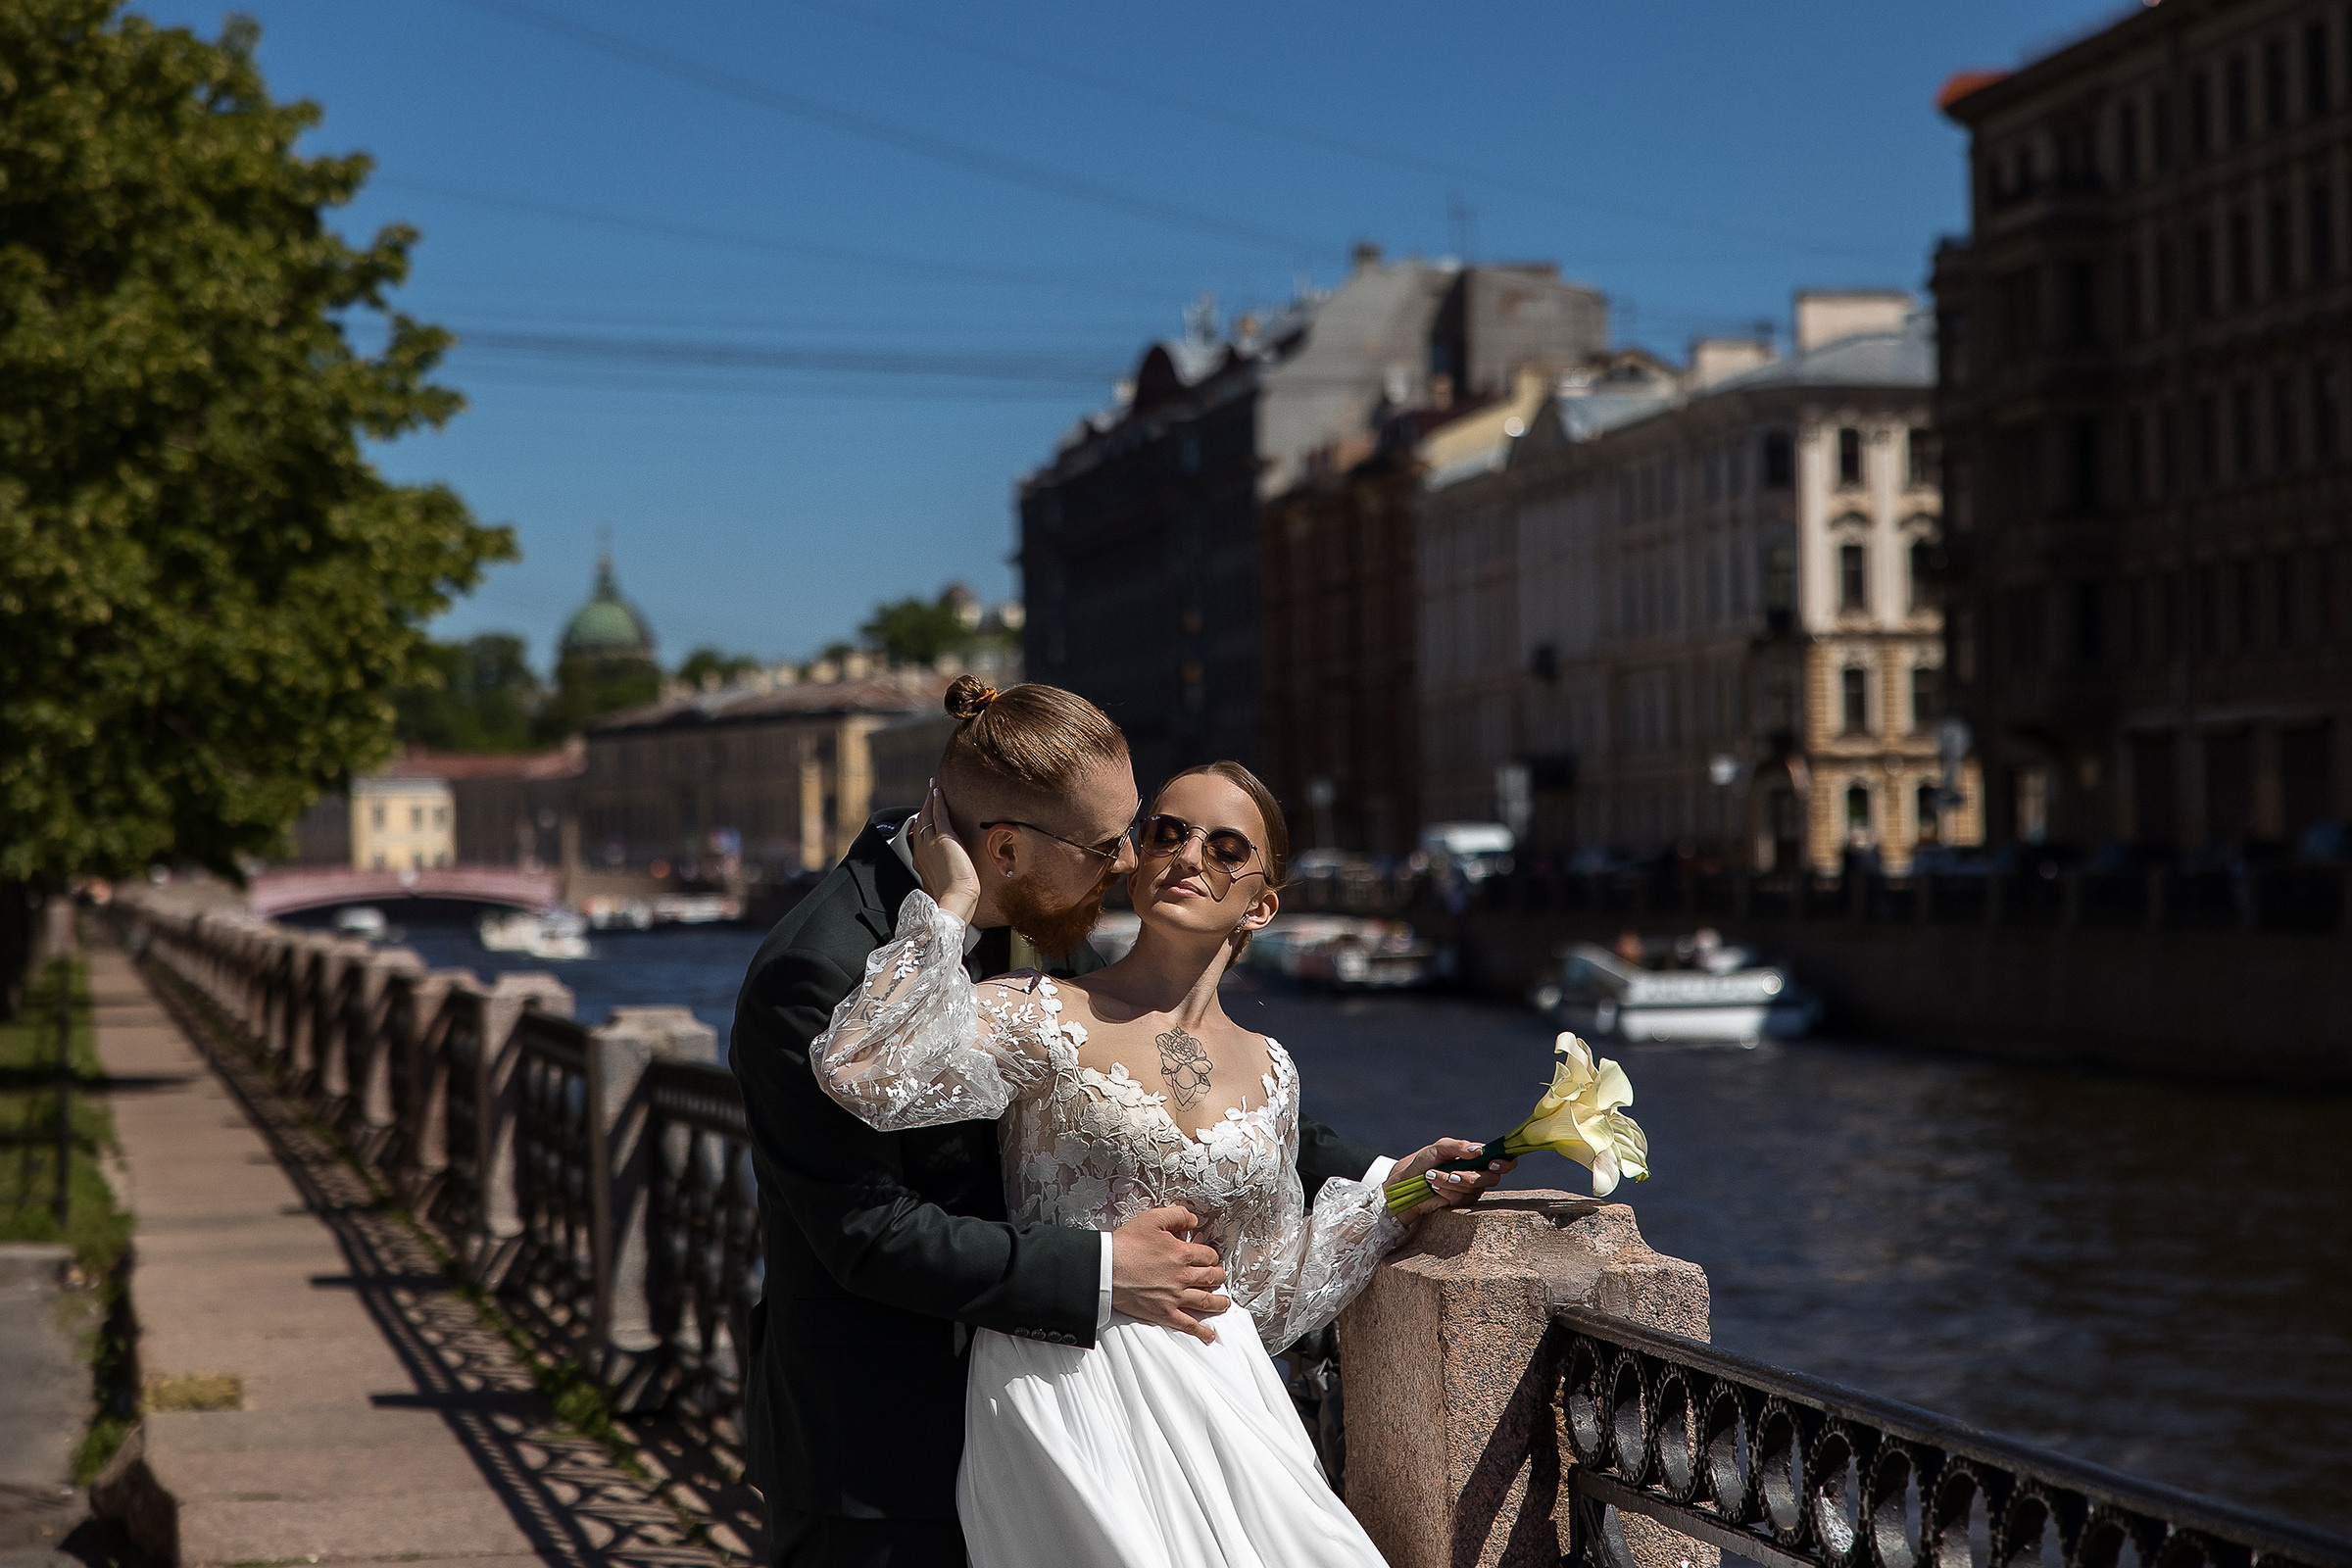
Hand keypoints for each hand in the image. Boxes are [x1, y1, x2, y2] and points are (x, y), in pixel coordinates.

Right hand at [911, 781, 980, 923]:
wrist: (954, 901)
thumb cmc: (953, 900)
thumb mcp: (944, 887)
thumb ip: (945, 879)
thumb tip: (954, 880)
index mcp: (920, 863)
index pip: (919, 838)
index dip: (922, 825)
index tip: (924, 816)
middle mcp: (922, 851)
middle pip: (921, 822)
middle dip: (924, 807)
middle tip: (929, 793)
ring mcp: (931, 843)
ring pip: (928, 815)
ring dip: (930, 799)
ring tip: (933, 786)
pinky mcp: (944, 838)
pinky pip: (939, 814)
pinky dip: (937, 801)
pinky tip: (939, 792)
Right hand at [1110, 1204, 1227, 1342]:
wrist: (1105, 1268)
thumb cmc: (1125, 1244)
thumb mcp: (1152, 1219)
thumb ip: (1177, 1215)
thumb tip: (1193, 1220)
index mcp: (1182, 1253)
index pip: (1208, 1256)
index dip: (1212, 1257)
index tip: (1210, 1259)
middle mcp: (1183, 1276)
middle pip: (1211, 1278)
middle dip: (1218, 1277)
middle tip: (1219, 1278)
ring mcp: (1175, 1296)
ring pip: (1206, 1301)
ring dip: (1219, 1302)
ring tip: (1224, 1303)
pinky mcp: (1164, 1313)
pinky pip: (1188, 1325)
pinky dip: (1201, 1331)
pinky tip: (1209, 1335)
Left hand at [1390, 1139, 1517, 1217]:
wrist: (1406, 1182)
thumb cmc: (1423, 1161)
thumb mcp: (1438, 1148)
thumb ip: (1458, 1146)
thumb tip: (1478, 1151)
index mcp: (1477, 1157)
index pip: (1503, 1160)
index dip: (1505, 1162)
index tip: (1492, 1162)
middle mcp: (1478, 1173)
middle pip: (1492, 1178)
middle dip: (1470, 1176)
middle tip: (1452, 1172)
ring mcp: (1471, 1189)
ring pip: (1474, 1188)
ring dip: (1450, 1181)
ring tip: (1431, 1175)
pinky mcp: (1461, 1202)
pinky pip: (1462, 1198)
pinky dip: (1446, 1191)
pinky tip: (1433, 1186)